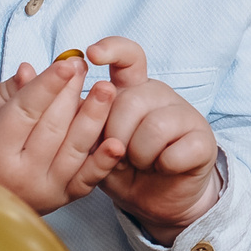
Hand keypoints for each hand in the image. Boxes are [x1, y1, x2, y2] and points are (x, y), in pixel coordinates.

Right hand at [0, 55, 123, 214]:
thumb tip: (29, 71)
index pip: (25, 112)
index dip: (48, 86)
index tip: (67, 63)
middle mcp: (20, 176)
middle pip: (53, 127)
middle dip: (71, 93)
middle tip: (84, 67)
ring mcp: (43, 190)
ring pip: (74, 150)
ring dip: (94, 118)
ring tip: (107, 91)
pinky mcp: (60, 199)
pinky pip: (87, 181)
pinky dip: (103, 162)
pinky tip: (117, 143)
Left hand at [83, 37, 223, 242]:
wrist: (158, 200)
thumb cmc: (123, 168)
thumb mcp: (95, 145)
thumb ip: (78, 120)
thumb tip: (47, 88)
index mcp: (132, 89)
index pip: (128, 55)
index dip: (112, 49)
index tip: (92, 54)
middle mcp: (159, 94)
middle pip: (130, 101)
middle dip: (116, 137)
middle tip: (121, 155)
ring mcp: (185, 114)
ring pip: (154, 127)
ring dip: (140, 156)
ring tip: (143, 163)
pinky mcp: (203, 139)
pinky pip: (175, 151)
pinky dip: (163, 167)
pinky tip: (165, 168)